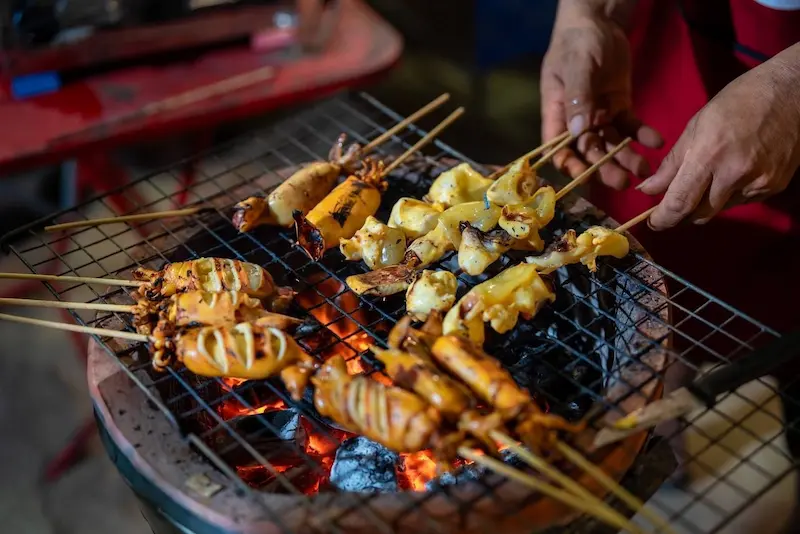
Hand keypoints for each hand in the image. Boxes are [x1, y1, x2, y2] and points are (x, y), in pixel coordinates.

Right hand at [540, 2, 662, 188]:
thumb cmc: (578, 42)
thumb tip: (579, 132)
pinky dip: (642, 135)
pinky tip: (656, 142)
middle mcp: (577, 120)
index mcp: (557, 113)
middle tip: (624, 183)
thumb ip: (578, 98)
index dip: (570, 166)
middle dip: (604, 169)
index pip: (558, 148)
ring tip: (644, 170)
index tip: (585, 178)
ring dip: (625, 158)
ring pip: (611, 144)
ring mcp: (598, 115)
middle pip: (588, 152)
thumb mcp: (577, 66)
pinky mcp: (618, 107)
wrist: (600, 21)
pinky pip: (630, 126)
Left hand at [638, 51, 799, 229]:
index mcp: (710, 154)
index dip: (663, 219)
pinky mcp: (773, 186)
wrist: (793, 93)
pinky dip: (729, 195)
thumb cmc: (739, 102)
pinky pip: (740, 202)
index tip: (653, 223)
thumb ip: (672, 163)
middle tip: (672, 205)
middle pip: (699, 215)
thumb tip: (648, 190)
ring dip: (705, 203)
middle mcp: (734, 173)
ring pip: (719, 210)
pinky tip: (733, 172)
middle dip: (681, 214)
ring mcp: (757, 182)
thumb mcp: (696, 125)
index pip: (680, 202)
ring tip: (708, 178)